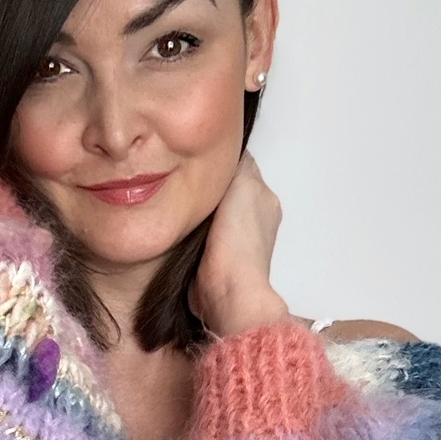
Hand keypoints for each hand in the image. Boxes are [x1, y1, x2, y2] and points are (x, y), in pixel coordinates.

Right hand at [189, 152, 289, 336]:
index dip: (221, 158)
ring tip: (177, 198)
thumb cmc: (238, 239)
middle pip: (226, 190)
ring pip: (212, 213)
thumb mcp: (243, 184)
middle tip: (182, 174)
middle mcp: (253, 220)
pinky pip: (200, 236)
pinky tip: (178, 225)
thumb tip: (231, 150)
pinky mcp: (214, 261)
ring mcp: (234, 242)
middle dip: (206, 184)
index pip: (243, 168)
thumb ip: (238, 163)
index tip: (199, 151)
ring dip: (198, 209)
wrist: (227, 289)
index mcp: (263, 199)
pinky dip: (191, 230)